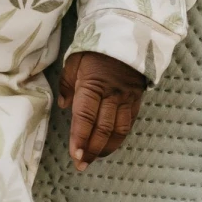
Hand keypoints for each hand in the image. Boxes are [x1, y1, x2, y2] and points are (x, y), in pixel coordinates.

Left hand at [57, 50, 145, 171]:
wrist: (128, 36)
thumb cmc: (96, 50)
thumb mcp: (74, 61)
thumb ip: (67, 84)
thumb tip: (64, 106)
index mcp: (93, 85)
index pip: (85, 117)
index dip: (80, 138)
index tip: (75, 155)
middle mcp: (112, 95)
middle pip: (102, 129)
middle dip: (91, 150)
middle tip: (81, 164)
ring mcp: (126, 99)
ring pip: (118, 130)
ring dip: (106, 148)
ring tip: (93, 159)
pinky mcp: (136, 101)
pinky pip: (128, 123)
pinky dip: (119, 138)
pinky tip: (109, 146)